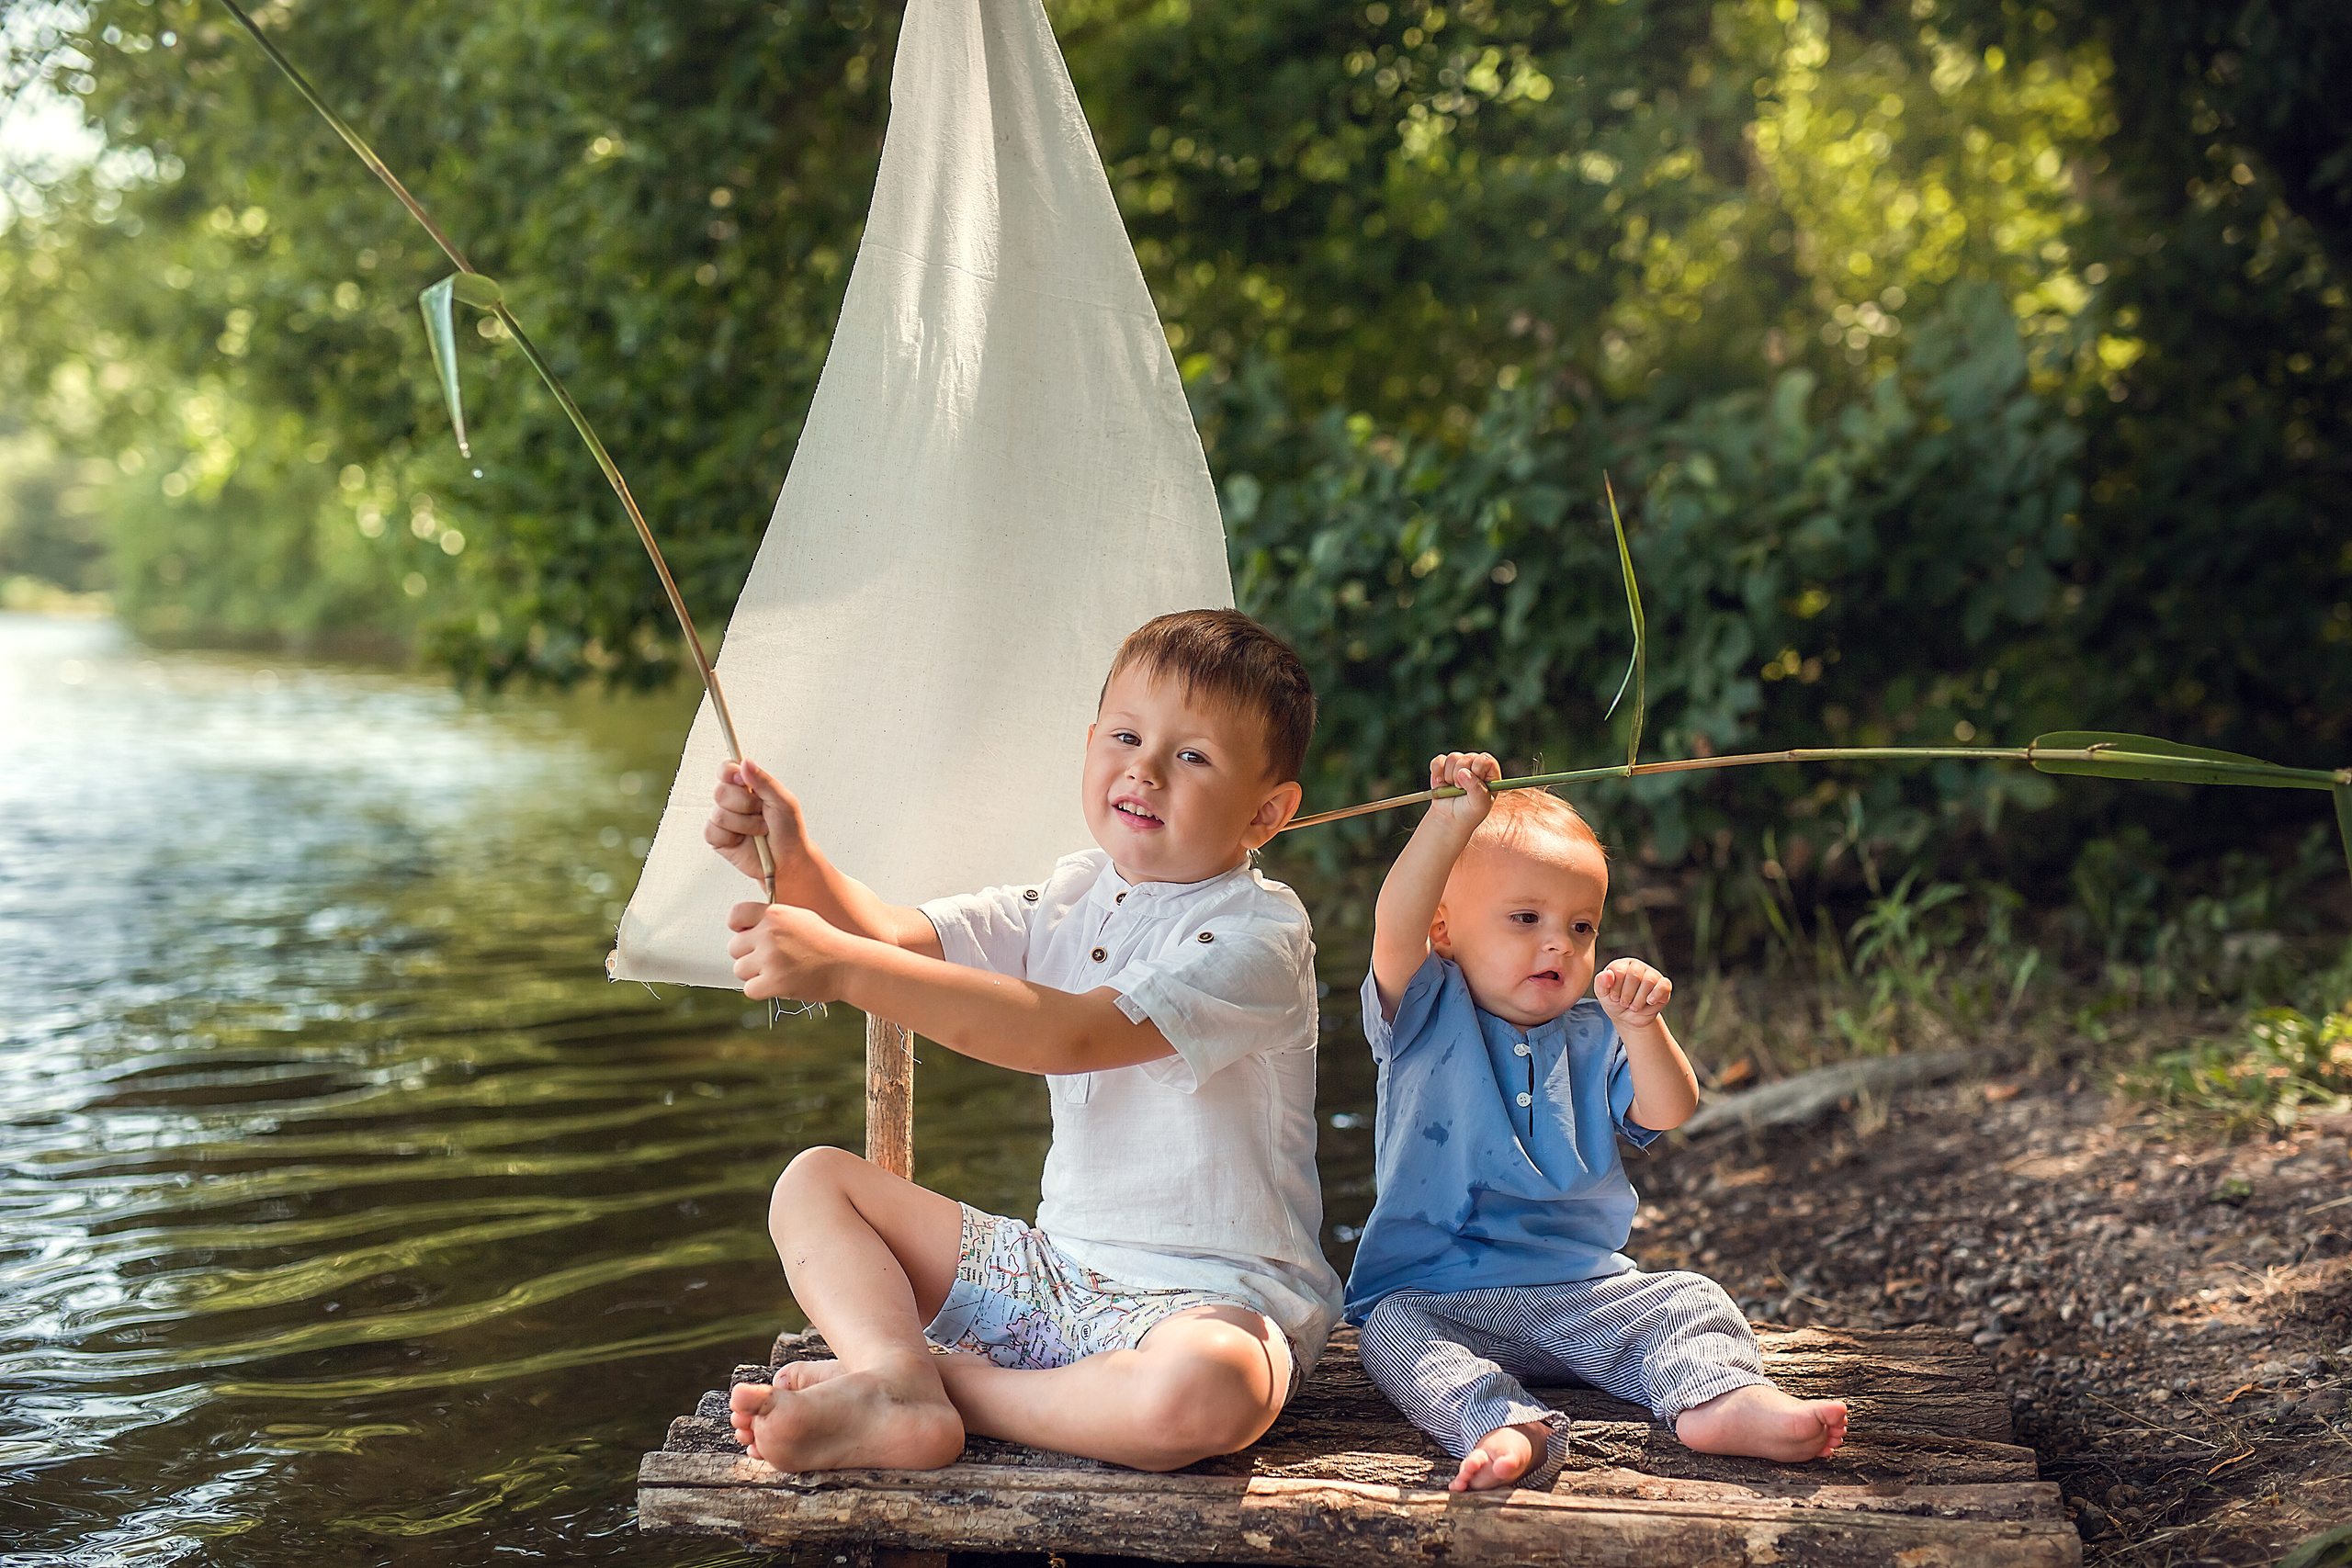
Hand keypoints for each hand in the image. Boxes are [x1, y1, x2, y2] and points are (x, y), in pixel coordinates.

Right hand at [705, 758, 809, 884]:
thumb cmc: (789, 829)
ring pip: (718, 814)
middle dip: (745, 805)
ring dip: (745, 824)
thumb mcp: (783, 801)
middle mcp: (732, 801)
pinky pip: (712, 831)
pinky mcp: (717, 838)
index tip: (743, 781)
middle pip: (720, 791)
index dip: (730, 773)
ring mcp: (723, 819)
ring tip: (759, 830)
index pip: (726, 769)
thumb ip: (764, 781)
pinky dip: (731, 837)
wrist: (788, 860)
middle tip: (762, 813)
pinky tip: (743, 841)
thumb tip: (745, 762)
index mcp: (747, 786)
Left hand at [727, 901, 847, 1001]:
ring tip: (778, 972)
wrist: (848, 965)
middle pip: (734, 947)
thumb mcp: (801, 917)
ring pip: (739, 969)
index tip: (748, 936)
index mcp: (775, 913)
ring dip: (754, 974)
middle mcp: (769, 933)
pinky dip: (761, 990)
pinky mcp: (774, 982)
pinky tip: (779, 984)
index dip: (739, 927)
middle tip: (771, 960)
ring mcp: (771, 958)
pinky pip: (749, 989)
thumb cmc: (826, 942)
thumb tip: (744, 927)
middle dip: (749, 955)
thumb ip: (773, 919)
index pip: (735, 915)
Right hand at [1426, 751, 1499, 831]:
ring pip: (1453, 758)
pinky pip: (1438, 761)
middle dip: (1461, 775)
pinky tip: (1440, 783)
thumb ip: (1476, 789)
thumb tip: (1463, 772)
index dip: (1478, 769)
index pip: (1486, 760)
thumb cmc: (1470, 811)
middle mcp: (1475, 764)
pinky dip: (1437, 772)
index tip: (1472, 782)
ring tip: (1452, 789)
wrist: (1451, 817)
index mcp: (1489, 772)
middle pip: (1467, 758)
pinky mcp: (1443, 765)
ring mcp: (1459, 764)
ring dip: (1449, 776)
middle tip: (1460, 789)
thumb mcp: (1479, 804)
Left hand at [1595, 957, 1672, 1029]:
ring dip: (1639, 999)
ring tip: (1634, 1007)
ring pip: (1649, 981)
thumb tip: (1608, 973)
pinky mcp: (1663, 984)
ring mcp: (1652, 974)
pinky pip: (1664, 985)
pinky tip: (1649, 1002)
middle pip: (1634, 975)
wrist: (1628, 1018)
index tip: (1614, 997)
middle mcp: (1637, 966)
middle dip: (1627, 994)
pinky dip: (1656, 995)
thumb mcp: (1603, 995)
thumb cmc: (1615, 1002)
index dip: (1615, 988)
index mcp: (1621, 964)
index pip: (1618, 970)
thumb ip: (1600, 983)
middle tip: (1624, 1003)